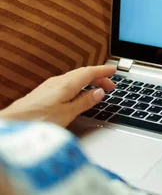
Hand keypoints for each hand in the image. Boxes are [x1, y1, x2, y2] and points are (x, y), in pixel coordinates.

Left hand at [0, 65, 115, 127]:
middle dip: (98, 77)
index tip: (114, 70)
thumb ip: (85, 101)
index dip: (103, 71)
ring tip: (97, 90)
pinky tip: (78, 94)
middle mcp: (58, 81)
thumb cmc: (38, 121)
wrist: (13, 123)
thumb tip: (99, 92)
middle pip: (83, 74)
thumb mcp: (68, 113)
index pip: (90, 72)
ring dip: (88, 82)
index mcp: (67, 83)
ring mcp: (50, 85)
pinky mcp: (45, 92)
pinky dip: (78, 86)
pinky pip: (67, 83)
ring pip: (75, 78)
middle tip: (111, 85)